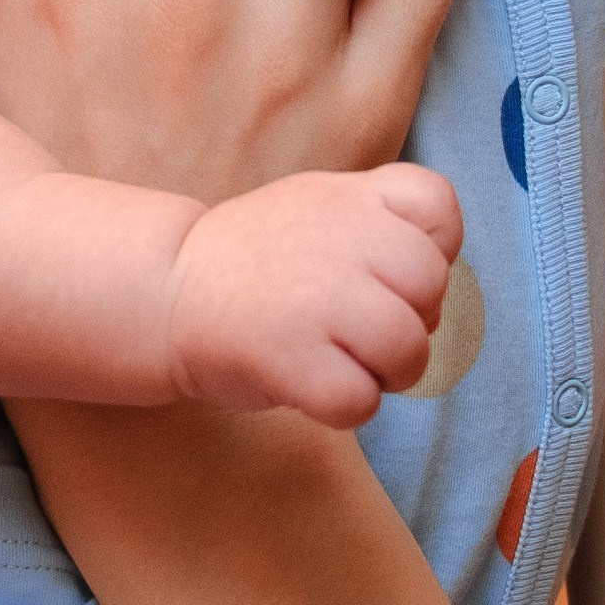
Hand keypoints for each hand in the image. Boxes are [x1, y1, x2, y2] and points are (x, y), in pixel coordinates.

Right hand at [165, 162, 462, 424]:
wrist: (165, 291)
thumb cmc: (256, 263)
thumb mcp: (318, 206)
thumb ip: (381, 226)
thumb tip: (438, 296)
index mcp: (349, 197)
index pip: (439, 207)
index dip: (434, 250)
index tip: (390, 272)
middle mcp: (339, 238)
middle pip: (432, 286)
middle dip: (414, 321)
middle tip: (365, 330)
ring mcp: (317, 298)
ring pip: (409, 349)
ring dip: (388, 373)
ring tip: (344, 362)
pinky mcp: (291, 357)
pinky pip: (361, 400)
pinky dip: (346, 407)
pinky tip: (313, 386)